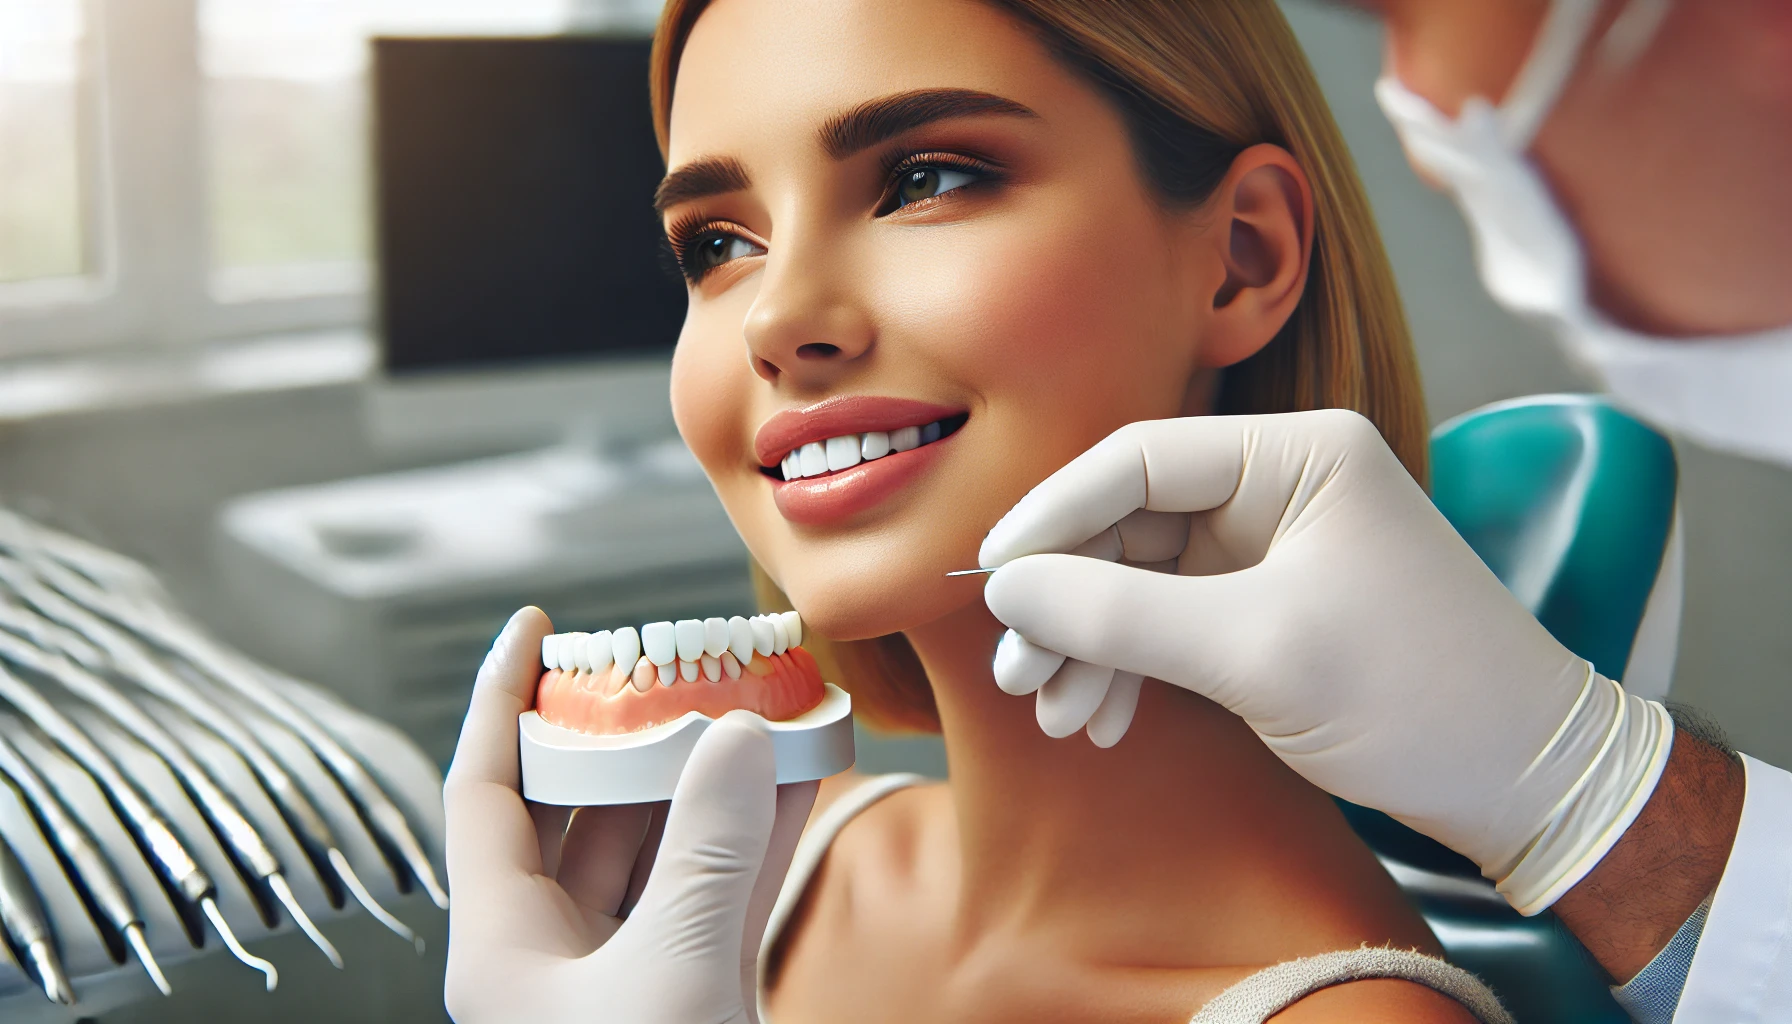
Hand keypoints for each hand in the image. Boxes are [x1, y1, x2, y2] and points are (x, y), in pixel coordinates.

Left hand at [443, 607, 816, 1022]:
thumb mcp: (673, 974)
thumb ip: (708, 853)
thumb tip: (739, 736)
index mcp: (502, 948)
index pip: (484, 790)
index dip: (503, 700)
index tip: (537, 626)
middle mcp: (552, 955)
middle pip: (581, 808)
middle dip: (636, 734)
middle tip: (678, 666)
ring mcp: (625, 977)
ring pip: (659, 851)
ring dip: (711, 784)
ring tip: (756, 709)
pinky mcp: (690, 995)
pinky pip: (716, 896)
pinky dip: (754, 841)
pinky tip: (794, 779)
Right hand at [978, 411, 1671, 913]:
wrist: (1524, 781)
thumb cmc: (1416, 696)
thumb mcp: (1256, 653)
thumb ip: (1121, 616)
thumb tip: (1007, 592)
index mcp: (1297, 454)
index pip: (1137, 460)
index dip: (1051, 518)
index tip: (989, 582)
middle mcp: (1281, 486)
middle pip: (1130, 523)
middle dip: (1068, 601)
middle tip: (1018, 674)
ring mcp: (1276, 548)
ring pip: (1143, 580)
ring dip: (1092, 645)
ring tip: (1056, 713)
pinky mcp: (1273, 607)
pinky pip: (1174, 621)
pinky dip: (1134, 667)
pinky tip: (1103, 718)